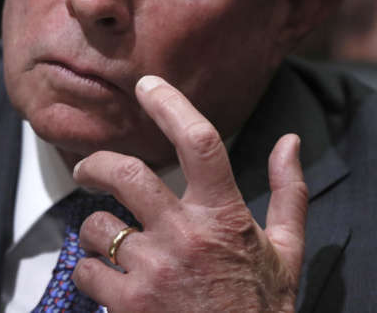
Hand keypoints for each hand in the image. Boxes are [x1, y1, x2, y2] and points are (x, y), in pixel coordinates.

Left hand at [71, 75, 307, 312]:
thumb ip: (289, 192)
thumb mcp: (286, 251)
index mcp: (225, 216)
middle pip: (125, 173)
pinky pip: (88, 270)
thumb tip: (290, 141)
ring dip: (97, 231)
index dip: (170, 104)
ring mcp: (153, 272)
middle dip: (95, 164)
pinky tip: (110, 282)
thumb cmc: (261, 309)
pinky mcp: (127, 306)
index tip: (147, 86)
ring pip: (98, 226)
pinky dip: (92, 271)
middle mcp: (185, 236)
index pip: (199, 142)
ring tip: (110, 244)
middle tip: (86, 169)